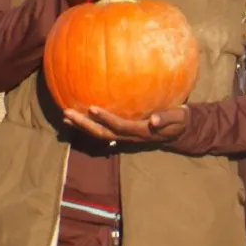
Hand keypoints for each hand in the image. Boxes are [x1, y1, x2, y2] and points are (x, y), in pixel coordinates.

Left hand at [63, 105, 187, 144]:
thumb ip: (168, 118)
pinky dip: (89, 125)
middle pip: (103, 134)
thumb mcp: (179, 118)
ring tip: (65, 117)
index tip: (92, 108)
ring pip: (100, 135)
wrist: (180, 131)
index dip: (106, 118)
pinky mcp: (123, 133)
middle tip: (67, 113)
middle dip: (84, 125)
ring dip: (82, 127)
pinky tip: (78, 116)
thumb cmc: (180, 120)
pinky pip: (103, 131)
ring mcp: (125, 137)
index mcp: (142, 132)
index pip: (120, 126)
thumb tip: (154, 119)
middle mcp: (130, 137)